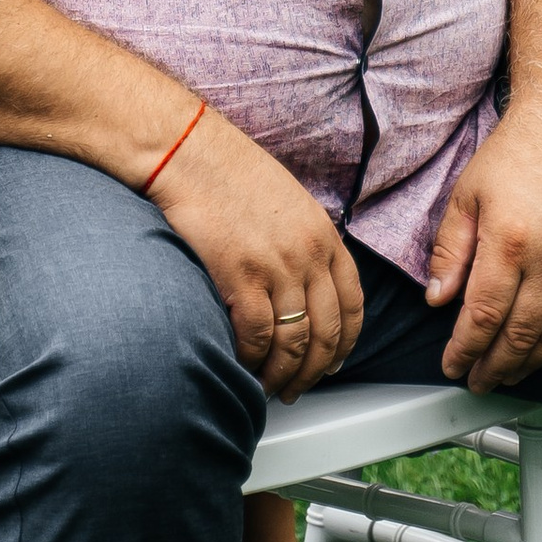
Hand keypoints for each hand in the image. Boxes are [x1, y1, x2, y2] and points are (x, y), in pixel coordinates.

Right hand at [147, 107, 365, 397]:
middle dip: (314, 371)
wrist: (188, 152)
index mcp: (325, 235)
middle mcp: (309, 254)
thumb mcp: (288, 203)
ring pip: (294, 343)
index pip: (352, 306)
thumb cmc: (229, 174)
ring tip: (269, 387)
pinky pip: (257, 336)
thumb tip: (304, 287)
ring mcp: (278, 266)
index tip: (332, 363)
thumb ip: (304, 244)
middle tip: (297, 389)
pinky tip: (242, 365)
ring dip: (282, 374)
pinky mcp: (242, 276)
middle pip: (327, 333)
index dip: (345, 344)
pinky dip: (252, 360)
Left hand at [424, 101, 541, 388]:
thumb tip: (437, 301)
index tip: (453, 365)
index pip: (483, 316)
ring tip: (508, 374)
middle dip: (494, 367)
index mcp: (508, 241)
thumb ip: (450, 251)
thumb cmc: (516, 153)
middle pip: (520, 335)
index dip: (465, 350)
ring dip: (529, 364)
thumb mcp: (466, 195)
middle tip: (478, 380)